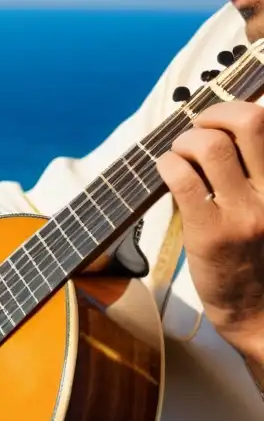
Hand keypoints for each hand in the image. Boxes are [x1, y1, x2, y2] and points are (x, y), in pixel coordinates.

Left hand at [157, 101, 263, 361]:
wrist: (262, 313)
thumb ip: (258, 174)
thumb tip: (224, 135)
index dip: (244, 107)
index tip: (225, 117)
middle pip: (250, 120)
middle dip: (214, 113)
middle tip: (199, 129)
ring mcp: (245, 212)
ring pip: (210, 145)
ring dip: (185, 140)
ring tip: (180, 155)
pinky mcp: (211, 233)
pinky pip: (182, 179)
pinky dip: (167, 164)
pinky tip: (167, 173)